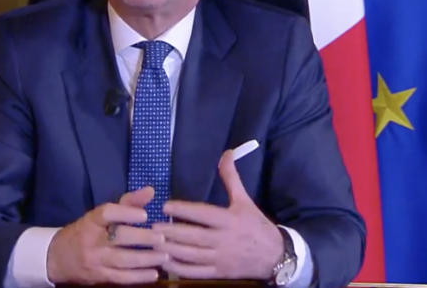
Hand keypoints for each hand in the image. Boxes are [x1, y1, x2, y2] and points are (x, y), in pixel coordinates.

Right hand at [46, 186, 168, 284]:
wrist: (57, 258)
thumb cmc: (85, 232)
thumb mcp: (100, 215)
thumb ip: (127, 203)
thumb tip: (151, 191)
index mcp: (91, 220)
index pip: (107, 213)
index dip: (126, 213)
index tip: (145, 215)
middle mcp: (92, 240)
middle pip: (119, 237)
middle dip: (143, 238)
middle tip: (162, 238)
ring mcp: (95, 260)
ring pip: (123, 260)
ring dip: (146, 259)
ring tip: (164, 256)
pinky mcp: (99, 277)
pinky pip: (121, 277)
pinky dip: (139, 276)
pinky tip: (154, 273)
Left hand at [153, 150, 283, 279]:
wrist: (275, 255)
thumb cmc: (256, 225)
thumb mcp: (244, 200)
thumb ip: (231, 178)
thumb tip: (226, 153)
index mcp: (229, 219)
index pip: (203, 214)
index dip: (183, 210)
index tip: (165, 206)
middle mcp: (223, 239)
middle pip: (193, 236)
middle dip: (171, 232)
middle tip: (151, 227)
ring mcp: (220, 258)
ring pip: (191, 255)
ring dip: (171, 249)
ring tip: (153, 242)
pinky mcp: (218, 273)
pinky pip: (195, 272)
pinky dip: (178, 268)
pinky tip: (165, 261)